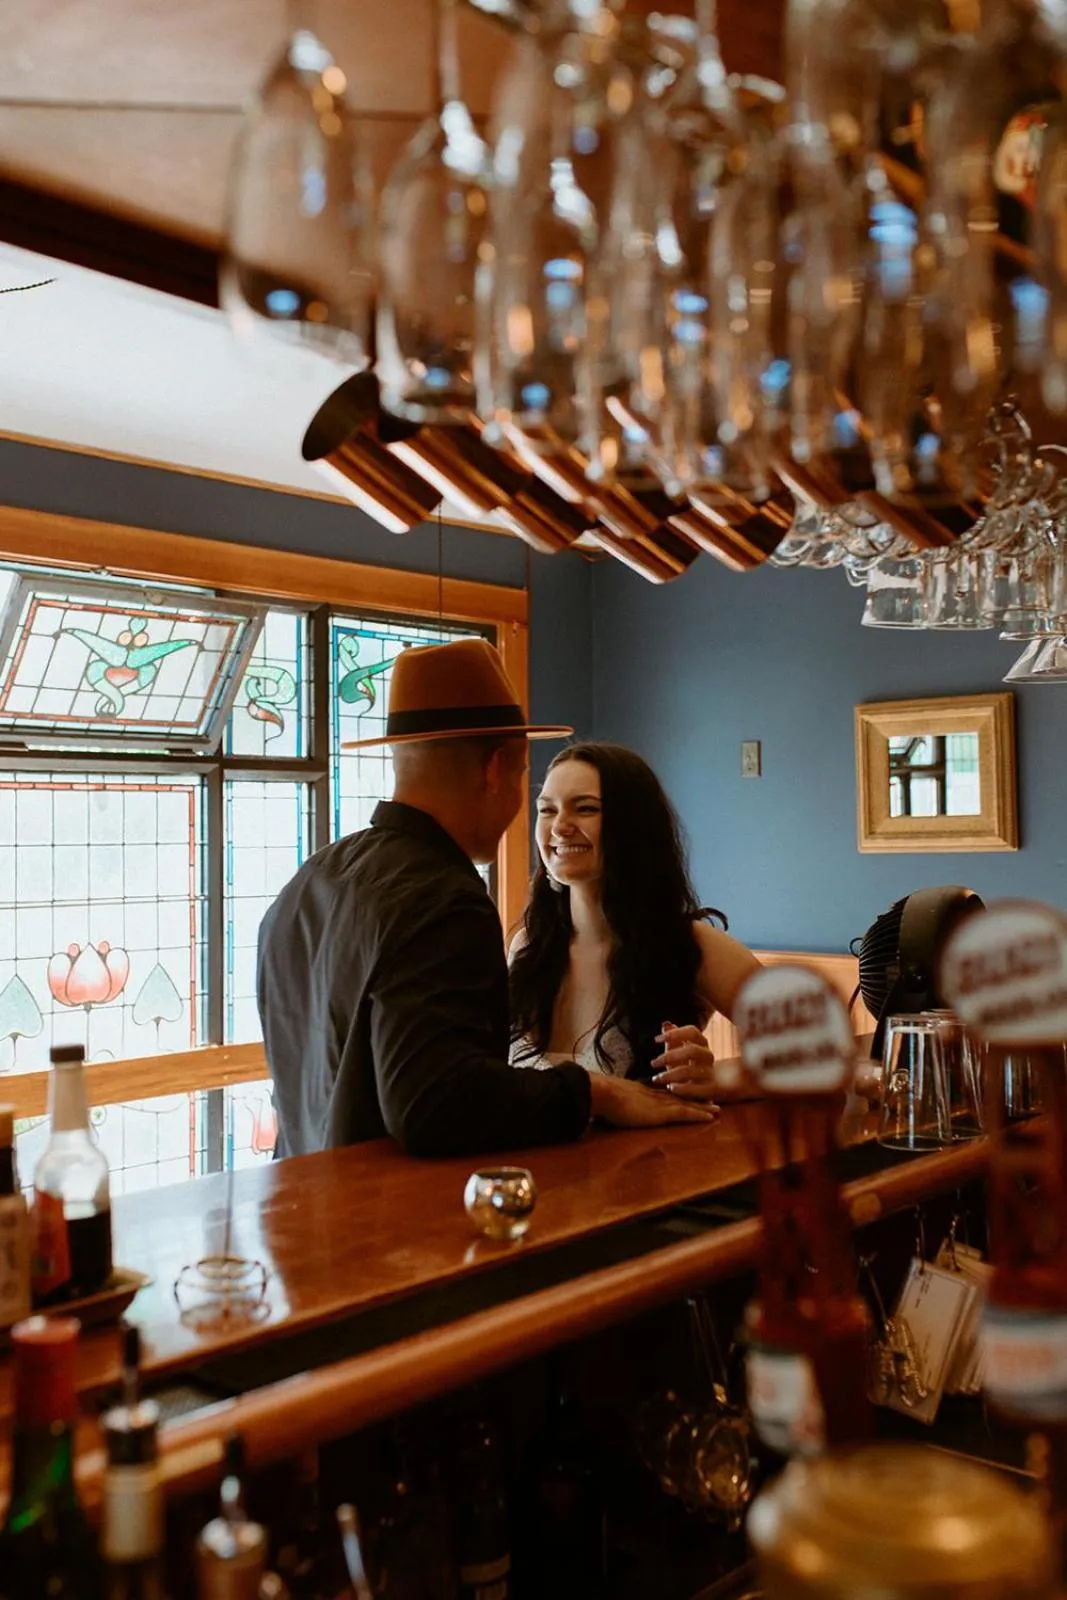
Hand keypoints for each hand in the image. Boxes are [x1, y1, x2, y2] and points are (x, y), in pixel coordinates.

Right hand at [588, 1072, 717, 1127]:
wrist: (604, 1093)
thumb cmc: (603, 1098)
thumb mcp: (613, 1100)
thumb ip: (619, 1103)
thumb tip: (613, 1110)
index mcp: (644, 1092)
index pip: (665, 1094)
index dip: (678, 1095)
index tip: (687, 1096)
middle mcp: (656, 1096)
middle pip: (680, 1097)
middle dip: (695, 1100)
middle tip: (710, 1101)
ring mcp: (661, 1103)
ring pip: (687, 1104)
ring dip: (703, 1107)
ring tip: (716, 1109)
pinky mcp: (663, 1113)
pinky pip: (686, 1113)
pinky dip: (699, 1114)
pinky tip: (711, 1117)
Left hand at [650, 1022, 718, 1101]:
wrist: (710, 1086)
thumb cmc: (689, 1066)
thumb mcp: (679, 1052)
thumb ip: (673, 1039)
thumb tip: (666, 1024)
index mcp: (702, 1044)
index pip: (692, 1032)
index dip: (675, 1033)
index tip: (656, 1040)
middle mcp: (708, 1056)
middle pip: (691, 1050)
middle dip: (669, 1056)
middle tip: (653, 1063)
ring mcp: (710, 1073)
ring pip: (690, 1071)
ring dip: (670, 1074)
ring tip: (657, 1078)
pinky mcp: (711, 1090)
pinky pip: (698, 1089)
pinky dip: (683, 1088)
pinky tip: (670, 1088)